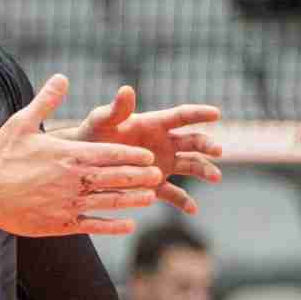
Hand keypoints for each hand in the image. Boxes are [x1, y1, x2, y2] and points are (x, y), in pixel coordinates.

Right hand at [0, 75, 166, 236]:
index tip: (147, 156)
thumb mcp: (21, 124)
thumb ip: (45, 102)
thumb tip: (61, 78)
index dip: (132, 155)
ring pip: (110, 201)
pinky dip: (114, 226)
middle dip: (140, 176)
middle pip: (117, 177)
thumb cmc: (0, 157)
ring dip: (133, 199)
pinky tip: (128, 225)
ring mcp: (69, 203)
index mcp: (69, 154)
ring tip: (150, 197)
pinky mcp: (61, 224)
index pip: (110, 153)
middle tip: (157, 175)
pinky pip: (94, 225)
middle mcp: (74, 179)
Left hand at [75, 86, 225, 213]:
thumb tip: (126, 89)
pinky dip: (184, 202)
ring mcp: (163, 164)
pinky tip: (193, 210)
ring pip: (191, 165)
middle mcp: (164, 143)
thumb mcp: (101, 121)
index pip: (181, 116)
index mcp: (154, 124)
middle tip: (217, 150)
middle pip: (192, 141)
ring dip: (204, 170)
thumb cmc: (92, 135)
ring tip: (215, 177)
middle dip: (206, 145)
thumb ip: (116, 110)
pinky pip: (174, 194)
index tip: (216, 113)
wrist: (83, 162)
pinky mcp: (155, 184)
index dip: (199, 113)